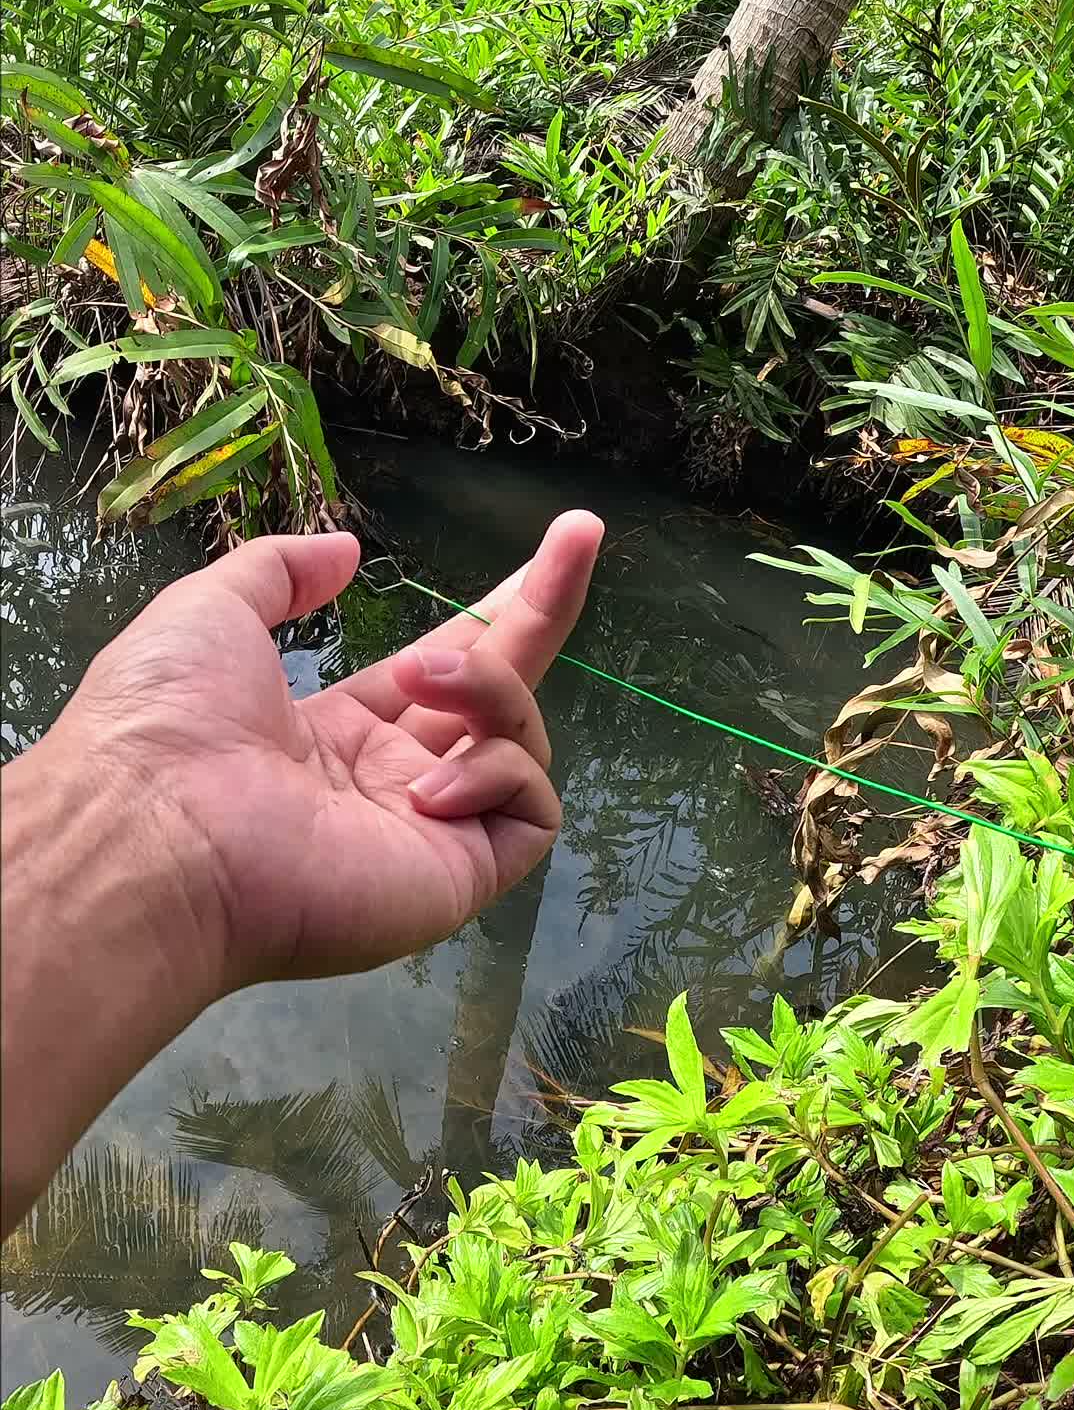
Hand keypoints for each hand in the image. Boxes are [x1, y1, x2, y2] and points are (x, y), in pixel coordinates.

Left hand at [46, 512, 603, 997]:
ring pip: (518, 738)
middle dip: (543, 608)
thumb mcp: (212, 611)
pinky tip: (427, 784)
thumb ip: (282, 571)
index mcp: (342, 729)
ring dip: (486, 688)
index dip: (497, 607)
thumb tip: (345, 550)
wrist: (156, 833)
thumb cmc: (169, 721)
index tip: (556, 545)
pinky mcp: (460, 875)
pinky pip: (529, 807)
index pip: (443, 664)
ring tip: (420, 681)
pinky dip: (496, 772)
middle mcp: (395, 779)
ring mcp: (432, 831)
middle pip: (499, 689)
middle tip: (582, 534)